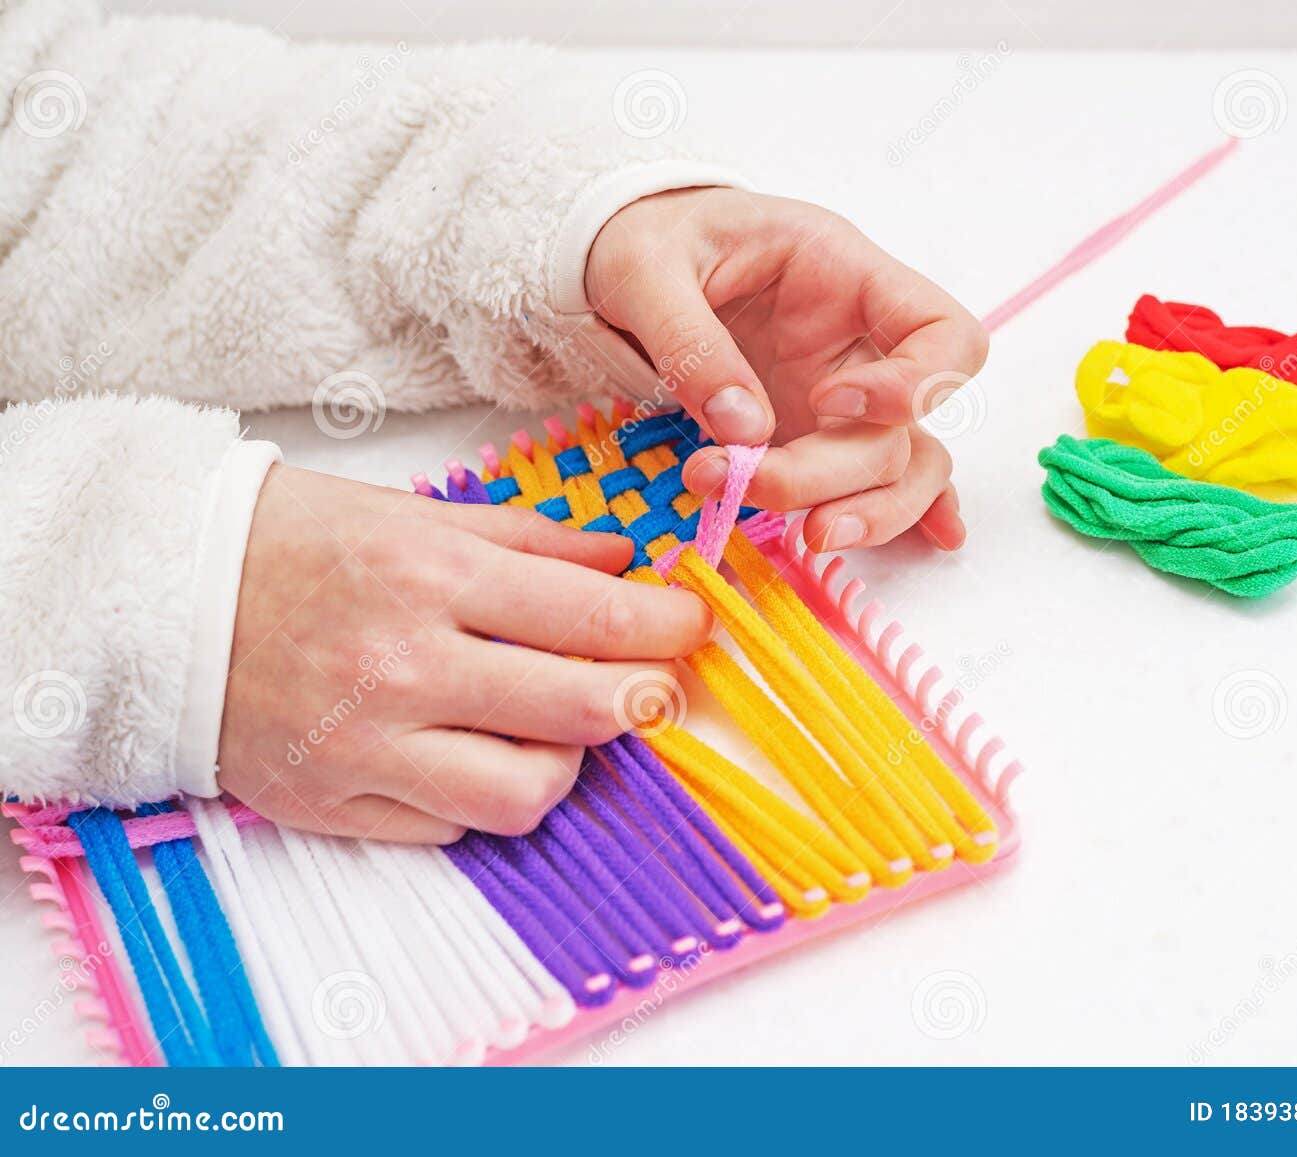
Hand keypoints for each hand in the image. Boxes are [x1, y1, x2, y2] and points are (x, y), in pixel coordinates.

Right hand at [217, 466, 711, 843]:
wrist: (155, 598)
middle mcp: (403, 667)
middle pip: (581, 712)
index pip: (593, 616)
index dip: (668, 627)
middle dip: (645, 699)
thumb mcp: (413, 515)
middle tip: (654, 683)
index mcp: (430, 576)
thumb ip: (530, 542)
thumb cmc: (290, 543)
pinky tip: (476, 753)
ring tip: (555, 725)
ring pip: (524, 794)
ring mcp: (366, 746)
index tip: (691, 625)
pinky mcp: (333, 803)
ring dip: (566, 761)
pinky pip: (449, 828)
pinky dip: (483, 797)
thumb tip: (623, 564)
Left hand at [585, 188, 986, 551]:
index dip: (909, 385)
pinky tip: (915, 543)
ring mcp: (843, 396)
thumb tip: (744, 431)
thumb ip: (690, 343)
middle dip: (839, 473)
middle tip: (755, 485)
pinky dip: (898, 516)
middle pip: (905, 427)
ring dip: (867, 512)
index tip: (829, 404)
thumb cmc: (649, 239)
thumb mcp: (646, 270)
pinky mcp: (812, 437)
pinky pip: (878, 479)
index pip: (941, 331)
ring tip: (805, 538)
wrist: (629, 256)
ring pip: (902, 467)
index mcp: (844, 273)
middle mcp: (861, 341)